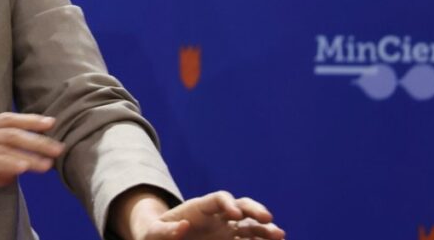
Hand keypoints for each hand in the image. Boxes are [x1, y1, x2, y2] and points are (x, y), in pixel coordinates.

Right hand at [0, 112, 64, 207]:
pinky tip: (24, 168)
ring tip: (49, 161)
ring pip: (3, 142)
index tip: (50, 123)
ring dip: (29, 151)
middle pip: (9, 129)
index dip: (27, 120)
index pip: (3, 121)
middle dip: (36, 136)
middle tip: (59, 144)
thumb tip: (10, 174)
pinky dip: (9, 162)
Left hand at [135, 191, 284, 239]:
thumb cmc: (156, 235)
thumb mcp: (153, 233)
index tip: (234, 215)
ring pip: (251, 224)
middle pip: (241, 206)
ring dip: (265, 228)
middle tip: (267, 218)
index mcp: (199, 208)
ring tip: (279, 235)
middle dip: (255, 209)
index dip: (228, 203)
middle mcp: (218, 216)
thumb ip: (165, 230)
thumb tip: (183, 226)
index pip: (218, 198)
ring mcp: (228, 230)